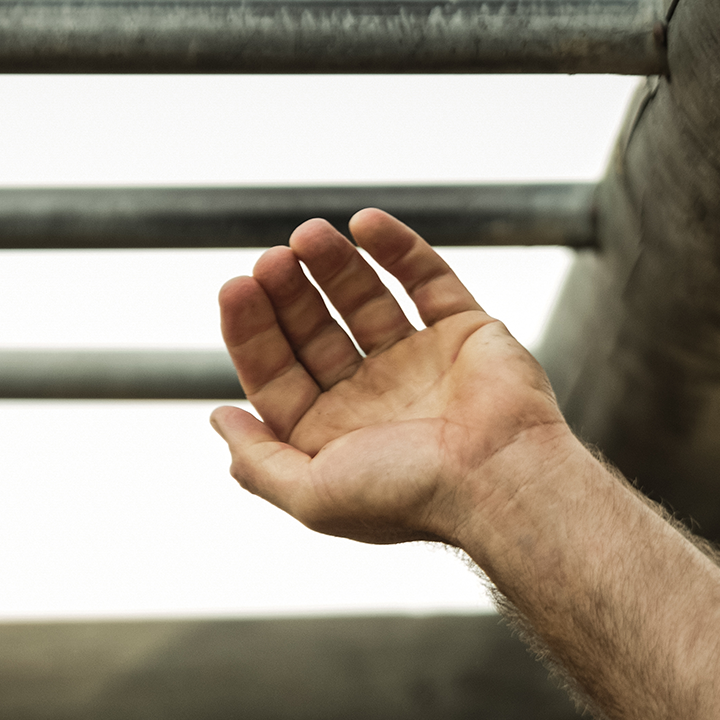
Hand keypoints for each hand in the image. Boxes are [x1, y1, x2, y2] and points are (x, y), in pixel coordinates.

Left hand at [211, 212, 580, 548]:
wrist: (500, 481)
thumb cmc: (409, 495)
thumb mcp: (311, 495)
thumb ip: (258, 463)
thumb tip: (219, 420)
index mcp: (334, 436)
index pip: (277, 372)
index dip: (250, 330)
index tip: (235, 287)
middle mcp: (373, 399)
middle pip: (314, 331)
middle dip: (288, 293)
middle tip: (271, 258)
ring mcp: (420, 362)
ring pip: (365, 298)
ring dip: (333, 264)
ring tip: (308, 234)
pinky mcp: (465, 332)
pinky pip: (427, 279)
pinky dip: (397, 248)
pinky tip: (364, 223)